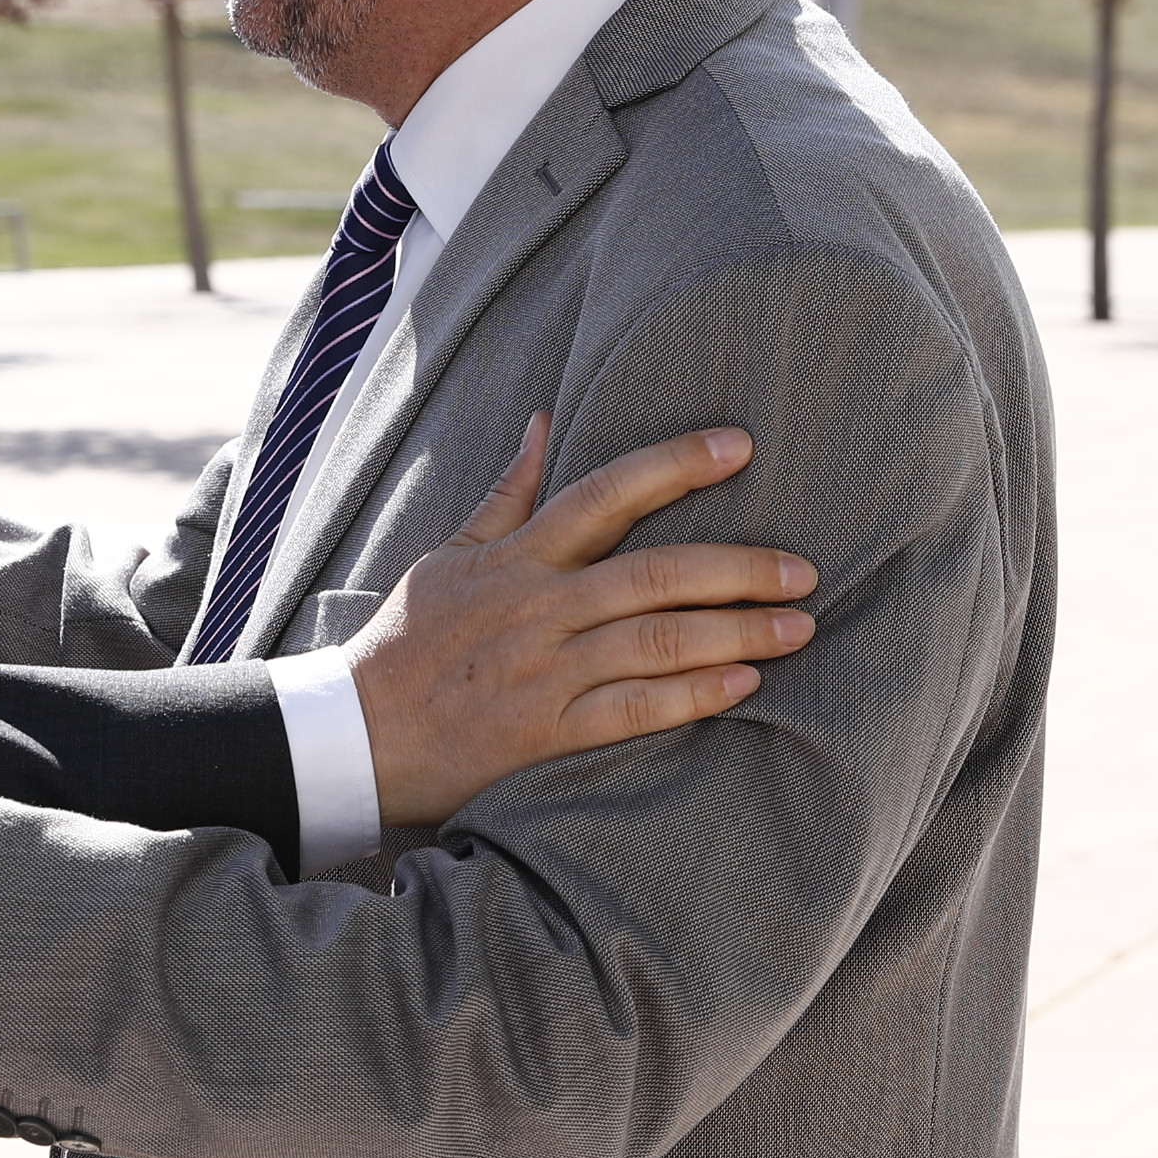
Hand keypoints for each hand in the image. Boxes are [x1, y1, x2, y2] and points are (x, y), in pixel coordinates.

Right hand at [345, 417, 817, 828]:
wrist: (353, 736)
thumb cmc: (406, 643)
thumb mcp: (449, 556)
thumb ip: (507, 494)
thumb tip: (545, 421)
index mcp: (516, 559)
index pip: (604, 494)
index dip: (674, 465)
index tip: (740, 446)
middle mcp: (536, 608)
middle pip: (653, 573)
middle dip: (737, 568)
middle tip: (804, 568)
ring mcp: (542, 673)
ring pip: (655, 641)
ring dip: (735, 632)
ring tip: (797, 626)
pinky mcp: (544, 734)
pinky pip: (632, 710)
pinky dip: (692, 696)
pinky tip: (744, 685)